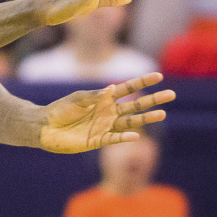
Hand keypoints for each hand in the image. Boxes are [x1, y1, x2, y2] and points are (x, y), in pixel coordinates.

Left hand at [39, 72, 173, 152]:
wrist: (44, 128)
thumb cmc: (59, 110)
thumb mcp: (77, 98)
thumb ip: (95, 95)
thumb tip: (114, 88)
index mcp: (104, 99)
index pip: (128, 89)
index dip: (142, 82)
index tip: (158, 76)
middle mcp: (108, 112)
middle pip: (135, 105)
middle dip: (152, 100)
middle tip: (171, 95)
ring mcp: (104, 126)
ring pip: (130, 122)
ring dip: (146, 118)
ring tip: (163, 114)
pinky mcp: (97, 140)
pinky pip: (114, 139)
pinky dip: (124, 138)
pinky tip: (136, 136)